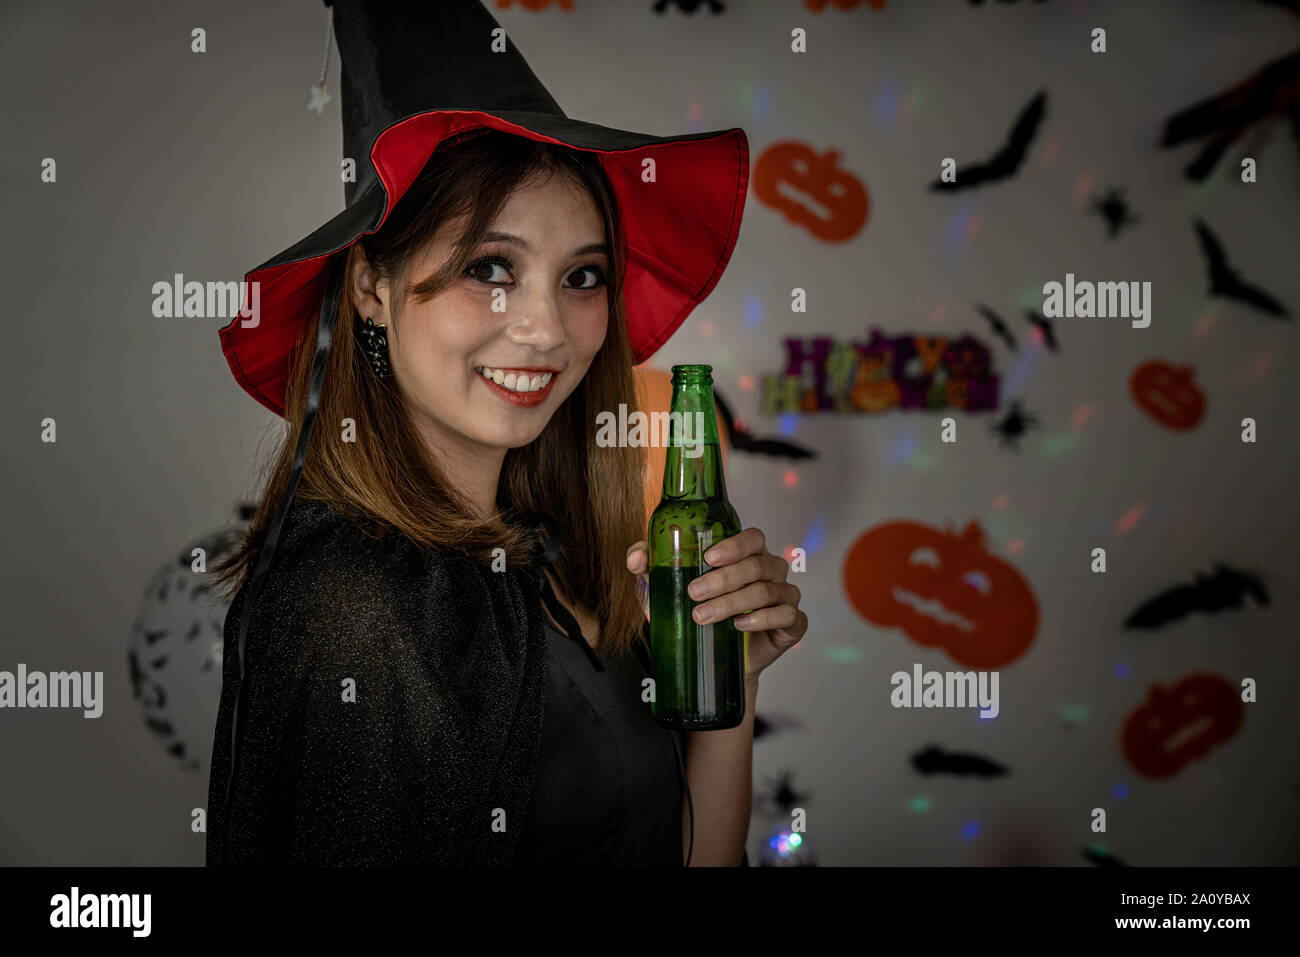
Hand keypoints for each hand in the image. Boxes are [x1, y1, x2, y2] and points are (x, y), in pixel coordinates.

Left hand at [626, 527, 806, 682]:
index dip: (735, 545)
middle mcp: (771, 571)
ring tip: (703, 616)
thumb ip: (651, 566)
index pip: (752, 538)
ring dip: (733, 602)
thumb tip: (636, 558)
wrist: (715, 660)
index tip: (708, 558)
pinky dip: (762, 619)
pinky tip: (740, 626)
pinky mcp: (793, 624)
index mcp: (749, 555)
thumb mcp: (669, 589)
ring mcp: (786, 596)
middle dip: (724, 580)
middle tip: (693, 593)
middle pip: (757, 566)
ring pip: (767, 591)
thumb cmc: (698, 612)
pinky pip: (787, 616)